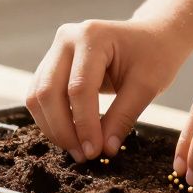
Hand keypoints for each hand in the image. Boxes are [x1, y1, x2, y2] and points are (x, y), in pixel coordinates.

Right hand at [26, 19, 192, 162]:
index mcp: (92, 37)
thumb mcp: (147, 86)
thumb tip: (104, 150)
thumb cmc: (154, 56)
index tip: (95, 152)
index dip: (84, 124)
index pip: (79, 88)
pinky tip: (71, 136)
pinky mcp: (52, 63)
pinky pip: (41, 95)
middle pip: (49, 91)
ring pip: (38, 96)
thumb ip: (123, 117)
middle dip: (63, 129)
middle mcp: (67, 39)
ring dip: (53, 127)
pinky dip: (51, 119)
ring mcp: (56, 49)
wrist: (152, 36)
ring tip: (77, 150)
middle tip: (83, 156)